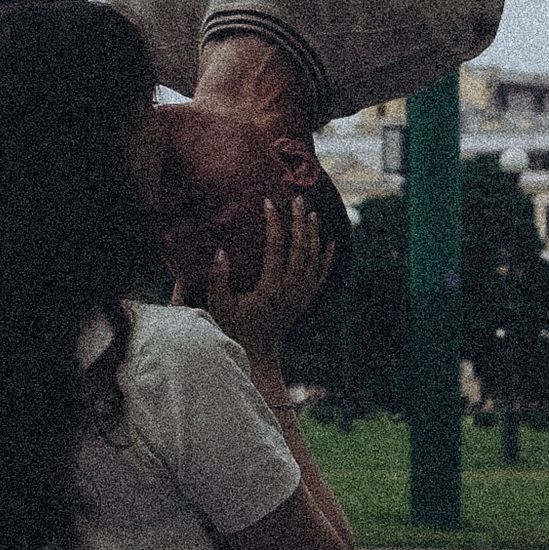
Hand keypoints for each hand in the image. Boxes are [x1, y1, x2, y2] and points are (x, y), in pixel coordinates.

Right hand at [199, 195, 335, 368]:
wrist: (256, 351)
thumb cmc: (234, 326)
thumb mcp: (218, 304)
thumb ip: (218, 278)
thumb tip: (220, 251)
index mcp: (270, 289)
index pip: (275, 248)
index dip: (273, 223)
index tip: (269, 203)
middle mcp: (290, 291)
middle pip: (301, 249)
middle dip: (299, 221)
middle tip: (297, 198)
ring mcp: (301, 296)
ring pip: (314, 259)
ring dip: (314, 234)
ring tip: (311, 212)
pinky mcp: (305, 300)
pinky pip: (321, 276)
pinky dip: (327, 258)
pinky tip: (330, 242)